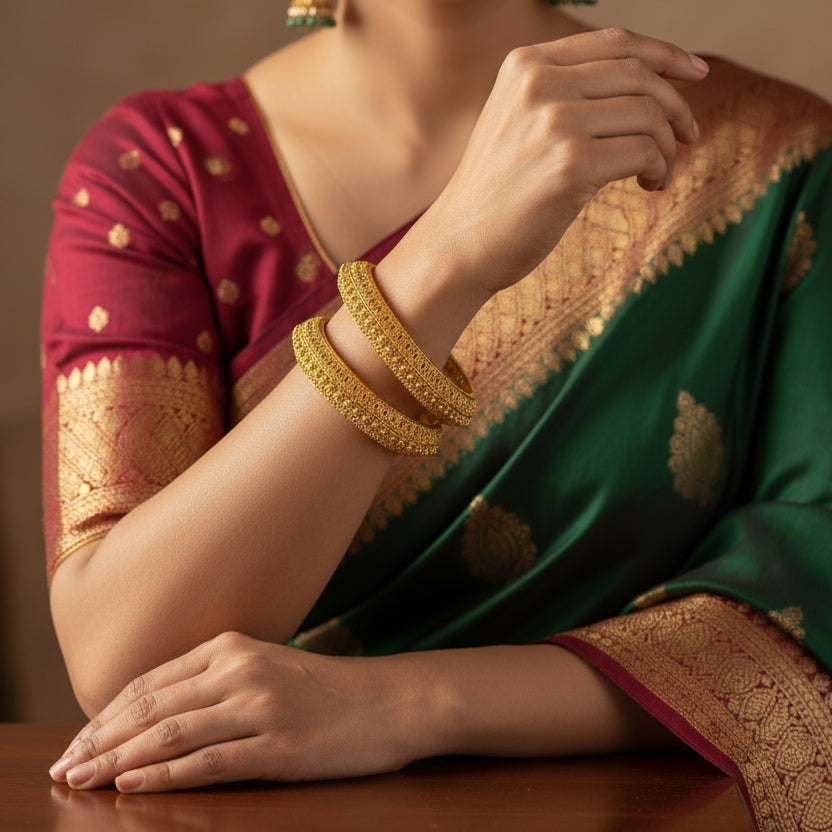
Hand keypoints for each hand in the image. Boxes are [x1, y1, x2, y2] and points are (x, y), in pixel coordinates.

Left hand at [48, 632, 419, 792]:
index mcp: (232, 647)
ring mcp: (258, 706)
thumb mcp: (267, 667)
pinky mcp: (277, 745)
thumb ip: (216, 681)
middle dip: (98, 739)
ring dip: (117, 759)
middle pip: (151, 707)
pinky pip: (208, 763)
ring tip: (81, 780)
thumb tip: (157, 714)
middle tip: (63, 767)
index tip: (77, 741)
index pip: (151, 681)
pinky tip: (131, 786)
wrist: (388, 701)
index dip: (107, 714)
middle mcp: (239, 670)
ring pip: (170, 733)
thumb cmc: (325, 689)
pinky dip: (162, 775)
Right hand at [420, 28, 707, 296]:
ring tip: (657, 173)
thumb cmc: (495, 194)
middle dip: (676, 106)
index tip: (695, 73)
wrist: (459, 244)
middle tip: (688, 135)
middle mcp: (539, 83)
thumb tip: (646, 88)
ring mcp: (554, 122)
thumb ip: (564, 95)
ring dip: (666, 147)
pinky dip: (659, 169)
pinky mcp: (570, 164)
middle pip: (640, 75)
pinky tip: (648, 186)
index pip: (616, 42)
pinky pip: (644, 152)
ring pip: (648, 114)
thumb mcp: (517, 123)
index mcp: (525, 65)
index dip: (666, 54)